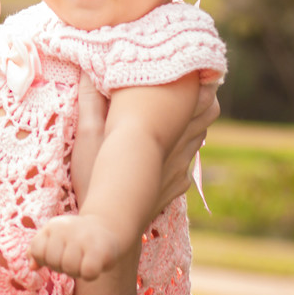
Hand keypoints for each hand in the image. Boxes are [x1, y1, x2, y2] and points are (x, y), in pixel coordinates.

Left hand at [29, 214, 121, 280]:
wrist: (106, 227)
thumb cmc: (75, 238)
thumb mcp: (53, 238)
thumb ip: (39, 250)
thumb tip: (32, 266)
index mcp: (52, 227)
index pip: (37, 250)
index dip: (45, 259)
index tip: (57, 254)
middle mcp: (66, 229)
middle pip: (53, 262)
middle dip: (61, 266)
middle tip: (73, 259)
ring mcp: (83, 238)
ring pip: (70, 268)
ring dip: (77, 271)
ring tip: (83, 261)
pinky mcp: (101, 250)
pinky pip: (88, 272)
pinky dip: (89, 275)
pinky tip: (94, 266)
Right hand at [72, 75, 220, 214]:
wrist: (110, 229)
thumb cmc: (95, 179)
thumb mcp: (87, 137)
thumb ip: (91, 102)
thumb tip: (87, 72)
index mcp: (160, 130)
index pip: (195, 99)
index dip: (200, 80)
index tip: (196, 65)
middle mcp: (178, 147)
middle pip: (206, 114)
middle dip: (204, 94)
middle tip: (198, 78)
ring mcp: (181, 168)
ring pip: (200, 135)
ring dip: (196, 119)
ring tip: (190, 102)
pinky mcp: (178, 184)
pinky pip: (190, 158)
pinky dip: (187, 143)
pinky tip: (176, 140)